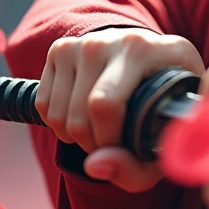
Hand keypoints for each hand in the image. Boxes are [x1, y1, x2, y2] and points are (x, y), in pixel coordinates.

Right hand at [35, 27, 205, 192]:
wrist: (152, 64)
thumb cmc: (163, 107)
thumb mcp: (165, 141)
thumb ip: (137, 167)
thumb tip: (95, 165)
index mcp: (151, 53)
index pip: (106, 104)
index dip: (107, 140)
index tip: (121, 150)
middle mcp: (117, 40)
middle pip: (81, 110)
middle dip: (90, 143)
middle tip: (107, 146)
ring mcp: (86, 42)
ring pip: (58, 110)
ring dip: (72, 136)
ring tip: (95, 133)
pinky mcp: (61, 48)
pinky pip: (43, 103)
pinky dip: (57, 122)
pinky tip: (80, 118)